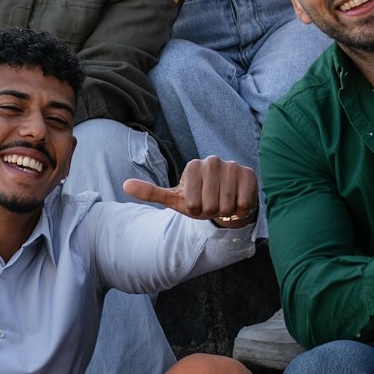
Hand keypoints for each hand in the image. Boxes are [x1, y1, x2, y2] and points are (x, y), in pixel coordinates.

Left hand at [124, 157, 257, 226]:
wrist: (227, 201)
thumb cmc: (199, 199)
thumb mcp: (175, 198)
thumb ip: (151, 192)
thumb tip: (124, 185)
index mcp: (193, 165)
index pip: (193, 204)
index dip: (196, 210)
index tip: (198, 202)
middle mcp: (212, 161)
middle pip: (210, 206)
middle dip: (212, 212)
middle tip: (213, 204)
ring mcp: (232, 165)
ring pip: (227, 206)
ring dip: (226, 212)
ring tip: (224, 203)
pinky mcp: (249, 174)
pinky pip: (243, 203)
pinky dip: (240, 209)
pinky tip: (238, 201)